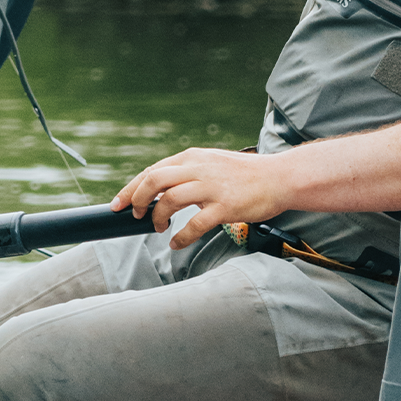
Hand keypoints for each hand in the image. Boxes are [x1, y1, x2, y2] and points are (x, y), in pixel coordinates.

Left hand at [113, 147, 296, 250]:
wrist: (282, 178)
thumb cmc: (248, 175)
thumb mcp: (214, 163)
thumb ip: (190, 172)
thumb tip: (162, 190)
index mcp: (194, 157)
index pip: (152, 170)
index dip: (131, 188)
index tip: (118, 203)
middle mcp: (199, 168)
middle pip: (154, 180)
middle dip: (137, 200)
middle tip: (135, 216)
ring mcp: (212, 186)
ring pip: (170, 199)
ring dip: (158, 217)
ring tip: (160, 228)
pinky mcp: (225, 206)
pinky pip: (193, 224)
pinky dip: (180, 236)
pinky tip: (177, 243)